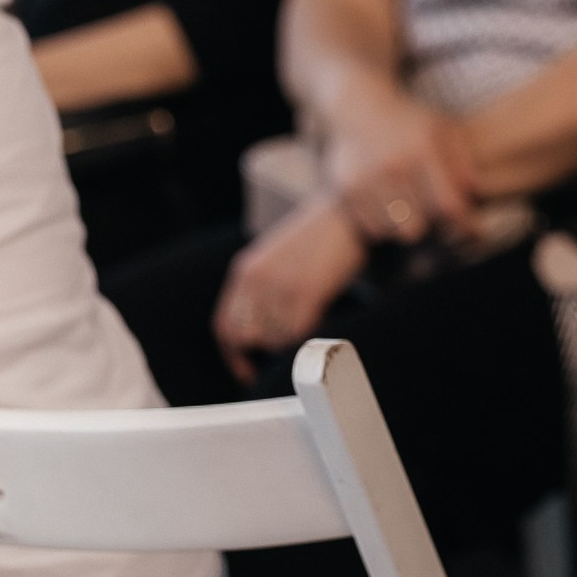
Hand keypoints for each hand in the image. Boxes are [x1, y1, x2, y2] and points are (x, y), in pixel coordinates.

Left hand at [213, 197, 368, 382]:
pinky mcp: (304, 292)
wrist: (351, 208)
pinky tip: (320, 330)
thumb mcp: (281, 256)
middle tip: (279, 366)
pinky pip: (295, 335)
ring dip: (288, 346)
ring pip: (271, 340)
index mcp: (246, 269)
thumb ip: (267, 288)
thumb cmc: (324, 233)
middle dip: (259, 356)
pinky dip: (306, 342)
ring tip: (308, 335)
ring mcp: (279, 286)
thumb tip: (268, 331)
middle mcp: (256, 278)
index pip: (225, 326)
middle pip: (242, 338)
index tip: (250, 369)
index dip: (235, 355)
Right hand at [321, 87, 476, 242]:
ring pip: (396, 230)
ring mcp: (366, 177)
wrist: (359, 107)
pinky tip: (392, 208)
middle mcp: (393, 164)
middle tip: (438, 214)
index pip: (449, 203)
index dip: (466, 225)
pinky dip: (386, 225)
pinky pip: (374, 228)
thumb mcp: (443, 129)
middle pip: (421, 225)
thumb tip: (476, 193)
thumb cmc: (410, 122)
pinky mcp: (347, 188)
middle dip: (434, 225)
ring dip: (409, 226)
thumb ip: (464, 161)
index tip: (476, 234)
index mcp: (422, 147)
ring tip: (415, 210)